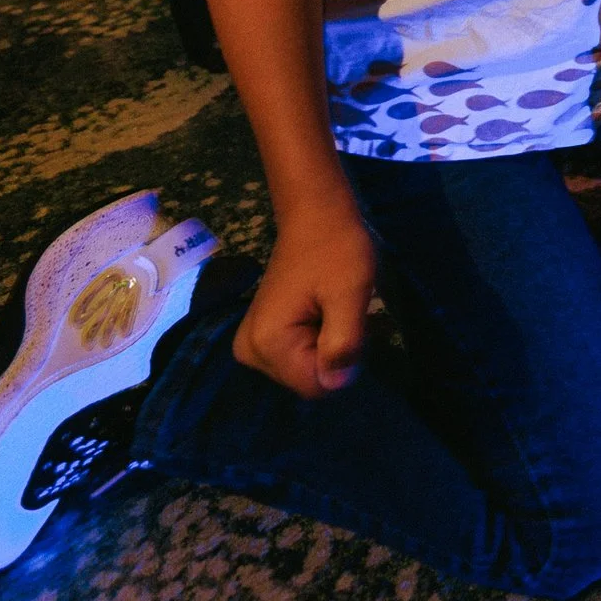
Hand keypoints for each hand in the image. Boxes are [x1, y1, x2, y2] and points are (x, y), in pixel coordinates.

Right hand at [235, 195, 376, 398]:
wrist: (316, 214)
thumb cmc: (336, 248)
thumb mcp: (349, 294)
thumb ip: (343, 343)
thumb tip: (336, 385)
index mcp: (267, 343)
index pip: (316, 386)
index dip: (343, 361)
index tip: (348, 322)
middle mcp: (250, 351)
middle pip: (309, 380)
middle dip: (335, 353)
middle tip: (341, 311)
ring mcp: (253, 345)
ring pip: (307, 370)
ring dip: (329, 345)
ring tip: (333, 308)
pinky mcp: (263, 337)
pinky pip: (300, 357)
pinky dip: (320, 340)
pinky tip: (323, 312)